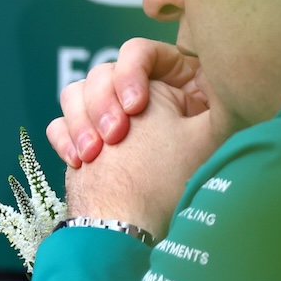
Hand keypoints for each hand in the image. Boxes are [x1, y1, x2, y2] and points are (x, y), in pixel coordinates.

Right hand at [49, 39, 207, 167]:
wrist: (127, 227)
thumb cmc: (171, 182)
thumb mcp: (204, 132)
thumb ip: (215, 92)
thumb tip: (219, 68)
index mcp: (176, 87)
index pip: (142, 53)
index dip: (131, 72)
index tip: (135, 107)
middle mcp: (142, 99)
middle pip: (105, 72)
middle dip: (102, 104)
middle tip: (114, 136)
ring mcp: (111, 118)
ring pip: (78, 92)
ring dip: (80, 121)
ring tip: (92, 153)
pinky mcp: (86, 138)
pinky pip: (61, 121)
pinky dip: (65, 138)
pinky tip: (79, 161)